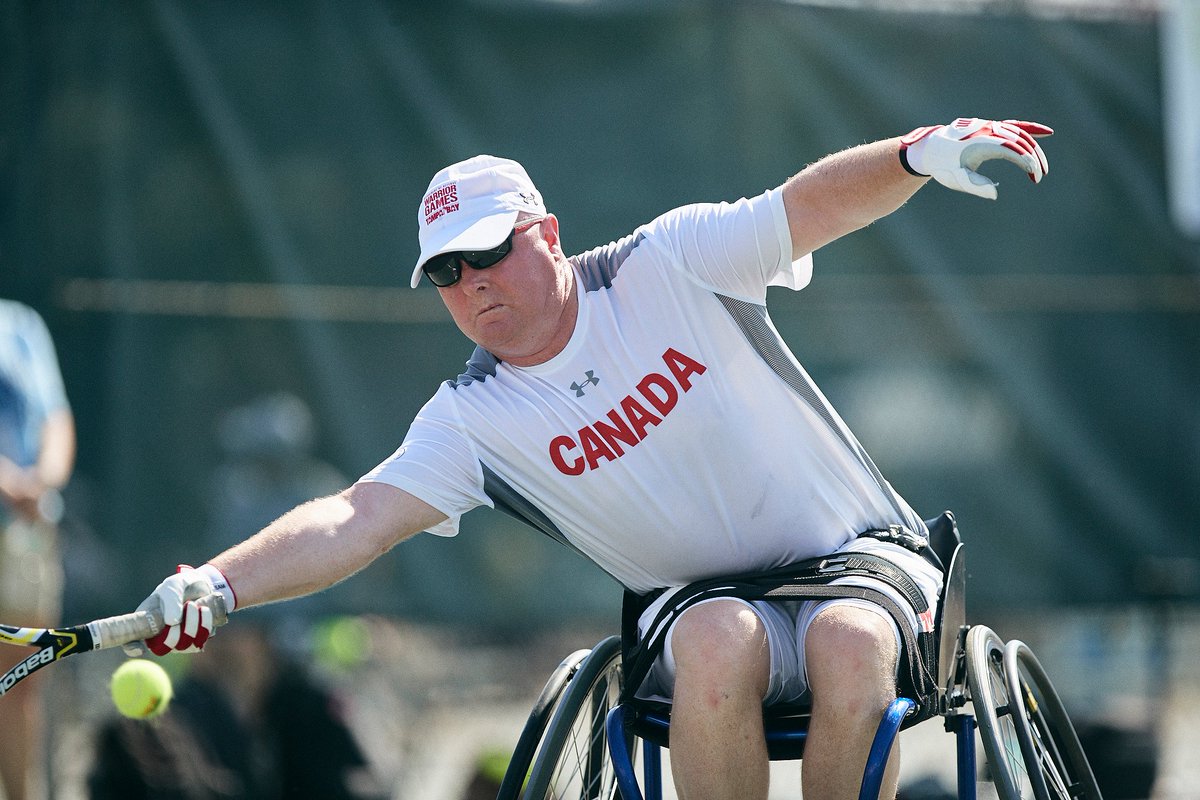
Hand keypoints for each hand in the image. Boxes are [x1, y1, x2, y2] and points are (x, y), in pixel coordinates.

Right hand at [122, 564, 231, 655]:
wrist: (204, 585)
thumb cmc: (181, 585)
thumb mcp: (174, 585)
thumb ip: (171, 599)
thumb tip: (171, 622)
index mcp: (145, 621)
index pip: (131, 641)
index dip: (132, 648)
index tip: (140, 648)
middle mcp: (158, 635)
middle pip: (162, 647)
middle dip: (177, 630)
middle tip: (190, 605)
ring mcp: (176, 641)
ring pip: (183, 646)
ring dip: (194, 624)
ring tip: (197, 605)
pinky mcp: (194, 641)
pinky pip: (199, 642)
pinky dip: (204, 626)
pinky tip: (205, 610)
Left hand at [900, 118, 1051, 199]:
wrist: (931, 149)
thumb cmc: (944, 165)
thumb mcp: (957, 178)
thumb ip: (975, 185)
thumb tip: (995, 193)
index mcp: (981, 142)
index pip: (1013, 149)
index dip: (1027, 162)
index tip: (1035, 176)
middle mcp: (988, 130)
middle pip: (1020, 140)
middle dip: (1034, 157)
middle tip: (1040, 176)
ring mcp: (990, 127)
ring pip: (1019, 134)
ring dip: (1033, 149)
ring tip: (1040, 167)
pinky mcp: (991, 128)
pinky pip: (1014, 126)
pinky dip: (1030, 129)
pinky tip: (1046, 133)